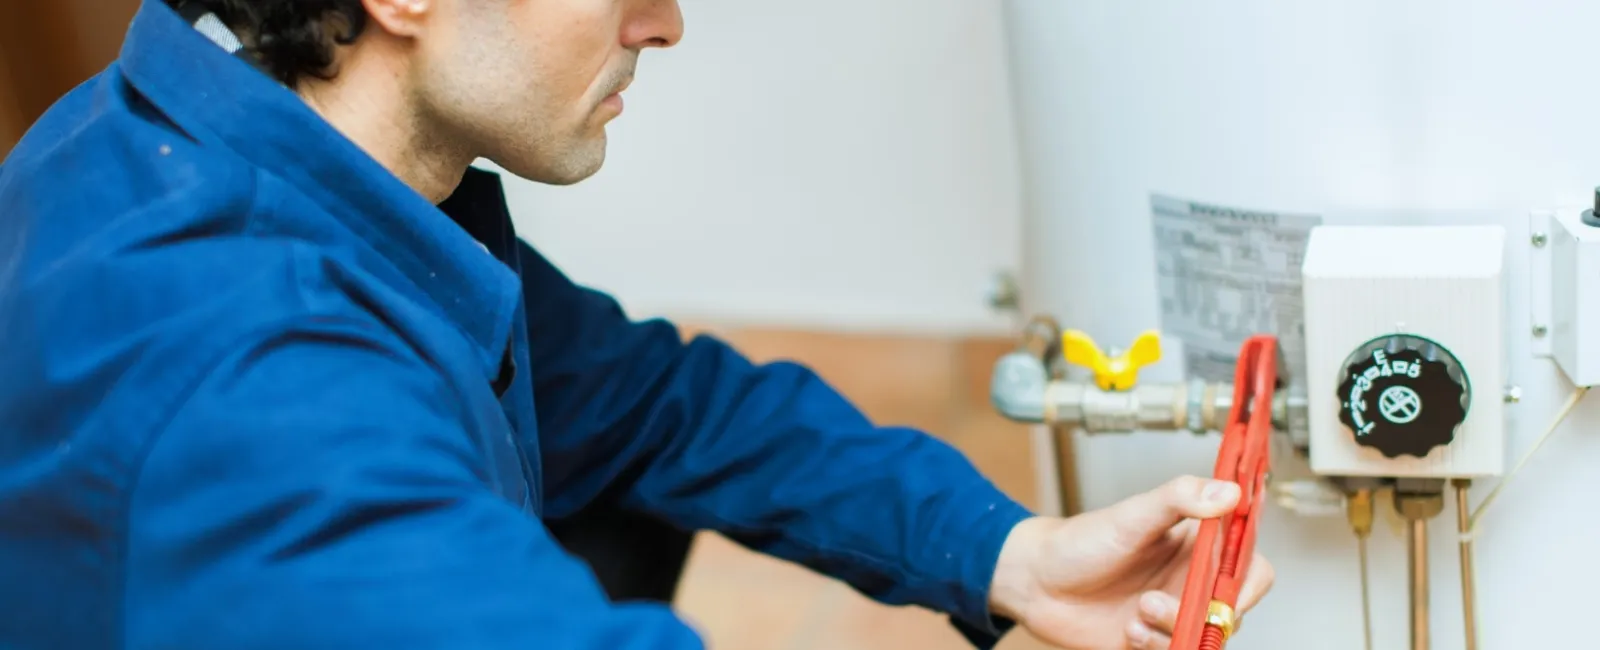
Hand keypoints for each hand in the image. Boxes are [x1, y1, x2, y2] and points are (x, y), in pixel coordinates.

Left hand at [986, 476, 1274, 649]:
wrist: (1035, 582)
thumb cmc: (1080, 542)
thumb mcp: (1131, 514)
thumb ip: (1180, 498)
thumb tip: (1228, 491)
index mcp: (1195, 545)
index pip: (1249, 566)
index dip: (1247, 581)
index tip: (1226, 588)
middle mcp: (1190, 581)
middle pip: (1231, 609)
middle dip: (1207, 614)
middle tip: (1164, 601)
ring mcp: (1173, 613)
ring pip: (1205, 637)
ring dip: (1174, 629)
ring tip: (1139, 611)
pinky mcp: (1154, 640)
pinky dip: (1156, 645)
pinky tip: (1128, 630)